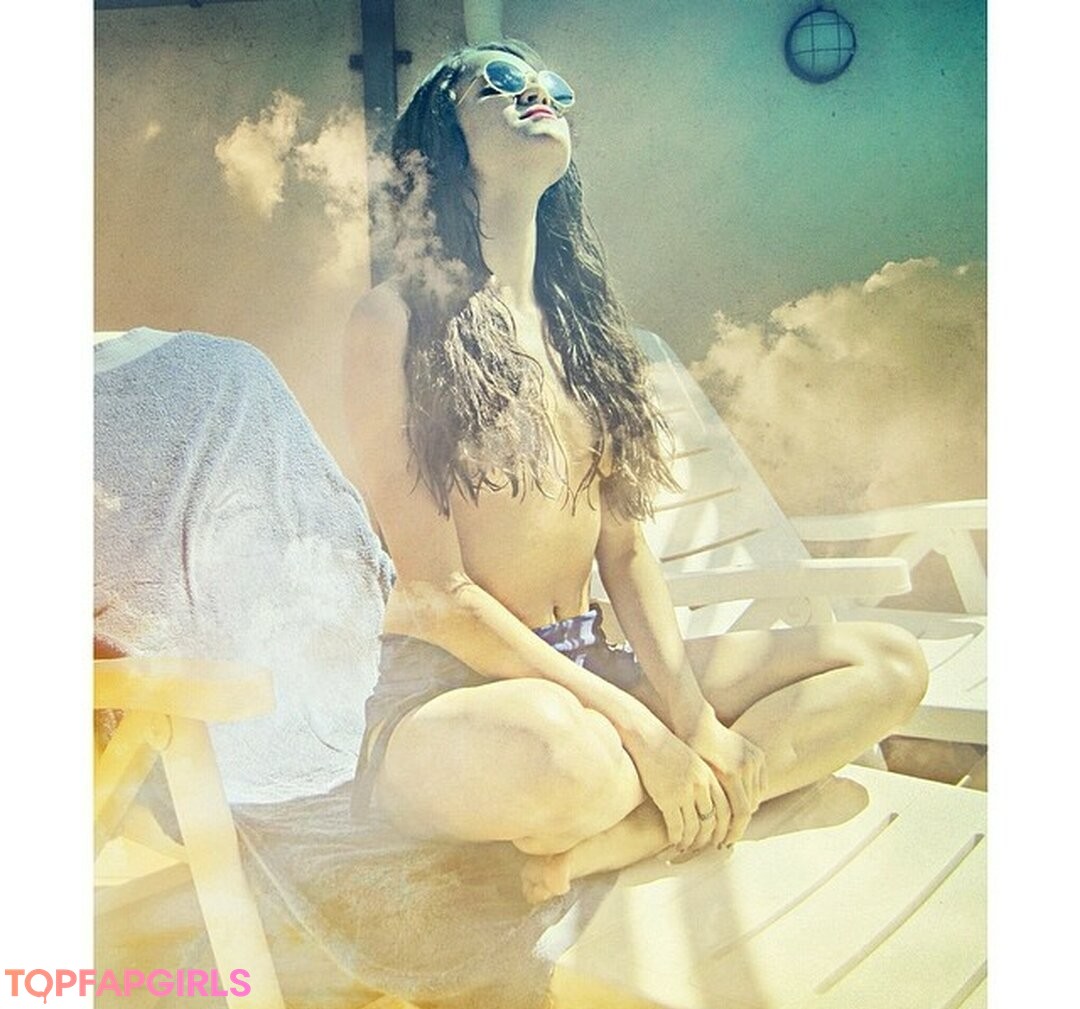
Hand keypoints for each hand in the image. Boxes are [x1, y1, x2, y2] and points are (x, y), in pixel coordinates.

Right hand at [625, 723, 730, 855]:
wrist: (647, 738)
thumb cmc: (669, 751)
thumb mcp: (694, 763)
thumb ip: (705, 782)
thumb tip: (714, 808)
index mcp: (710, 775)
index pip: (727, 809)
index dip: (727, 828)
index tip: (723, 838)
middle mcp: (701, 784)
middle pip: (713, 821)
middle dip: (710, 839)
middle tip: (706, 848)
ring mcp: (684, 791)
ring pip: (694, 828)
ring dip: (691, 842)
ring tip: (687, 847)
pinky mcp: (667, 798)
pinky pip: (677, 827)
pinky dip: (677, 838)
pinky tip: (674, 841)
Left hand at [687, 715, 765, 844]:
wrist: (695, 721)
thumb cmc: (687, 752)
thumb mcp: (694, 777)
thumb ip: (705, 802)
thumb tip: (705, 832)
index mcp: (731, 773)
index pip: (741, 813)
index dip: (733, 832)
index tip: (723, 843)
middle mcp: (746, 765)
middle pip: (750, 806)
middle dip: (738, 825)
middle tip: (727, 838)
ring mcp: (754, 758)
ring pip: (756, 796)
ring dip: (746, 810)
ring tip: (732, 822)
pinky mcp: (757, 754)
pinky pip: (759, 783)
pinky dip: (751, 795)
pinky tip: (738, 802)